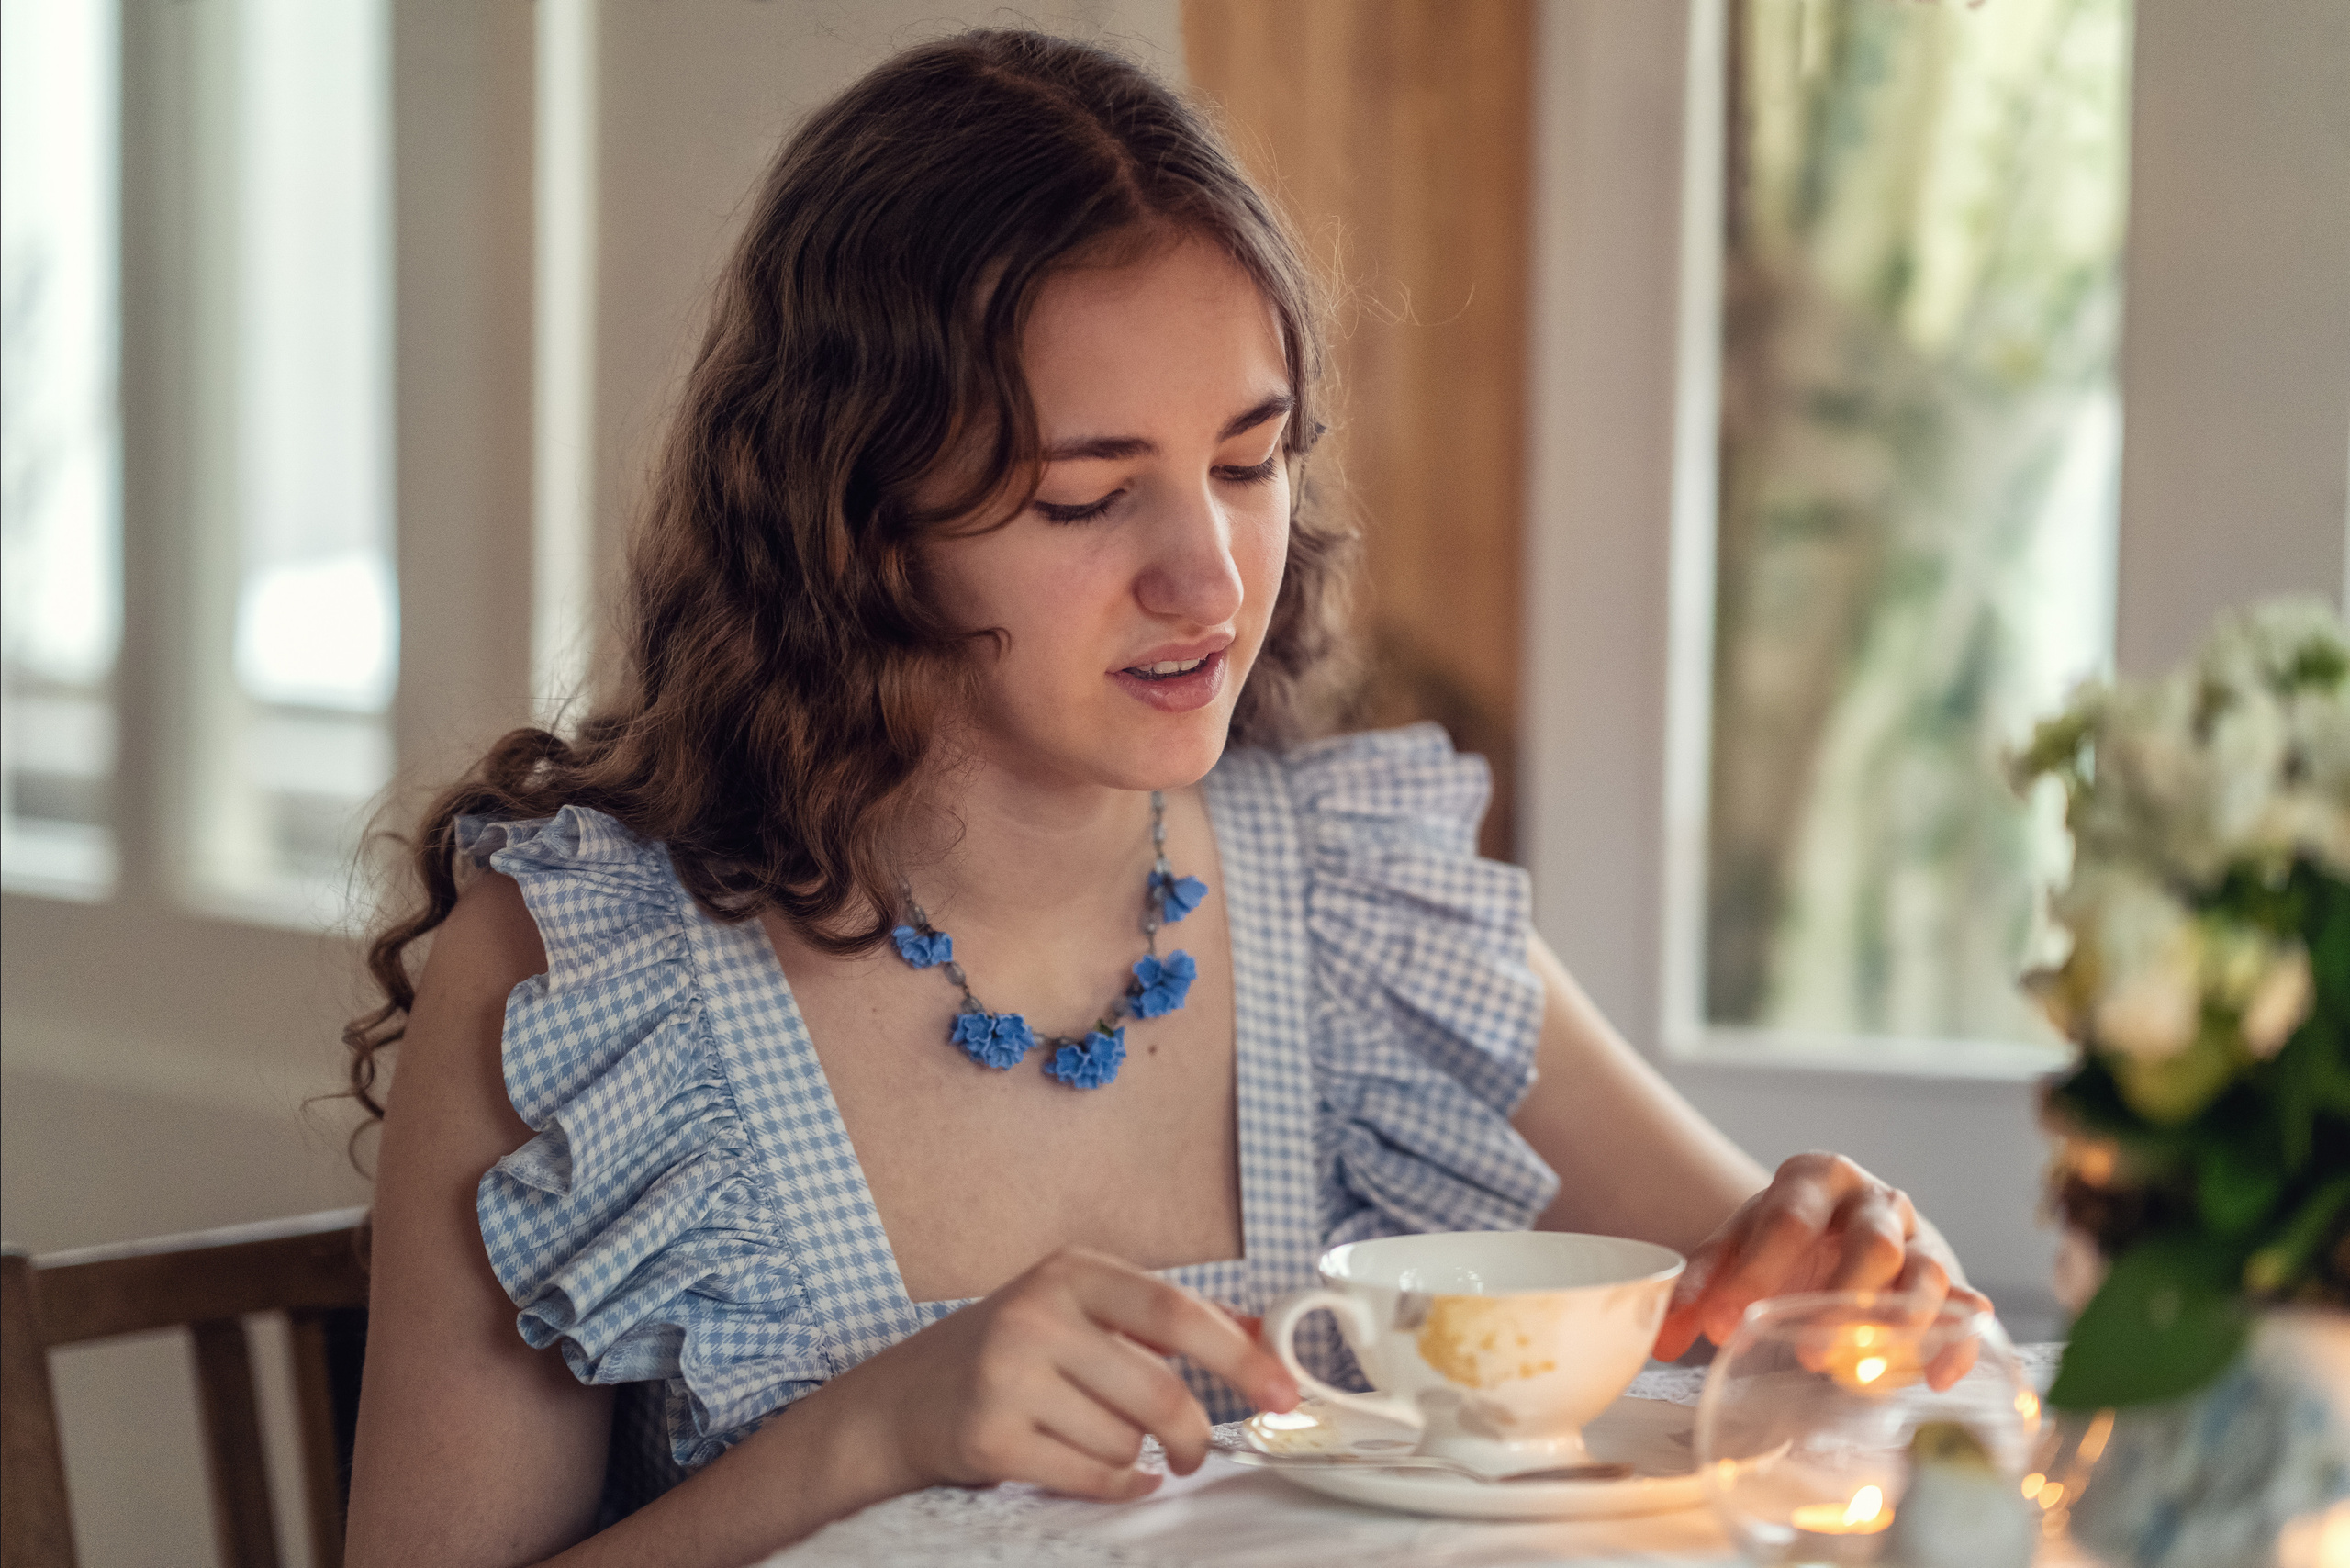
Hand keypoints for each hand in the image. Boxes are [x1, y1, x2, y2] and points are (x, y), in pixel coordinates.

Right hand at [833, 1246, 1299, 1501]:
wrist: (905, 1398)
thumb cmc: (1013, 1352)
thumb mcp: (1082, 1312)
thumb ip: (1166, 1323)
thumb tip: (1259, 1338)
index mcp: (1071, 1272)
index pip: (1176, 1312)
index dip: (1239, 1357)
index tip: (1281, 1392)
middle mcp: (1037, 1315)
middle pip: (1159, 1392)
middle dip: (1193, 1435)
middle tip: (1195, 1450)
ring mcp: (1007, 1376)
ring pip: (1125, 1439)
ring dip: (1131, 1452)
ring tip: (1094, 1435)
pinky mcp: (989, 1436)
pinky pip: (1092, 1476)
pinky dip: (1116, 1483)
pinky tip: (1102, 1469)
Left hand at [1653, 1153, 1992, 1373]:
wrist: (1832, 1224)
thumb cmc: (1780, 1239)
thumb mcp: (1733, 1248)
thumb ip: (1696, 1289)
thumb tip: (1662, 1340)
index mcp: (1815, 1178)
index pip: (1787, 1221)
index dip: (1755, 1273)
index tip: (1721, 1325)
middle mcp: (1874, 1200)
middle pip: (1871, 1242)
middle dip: (1844, 1298)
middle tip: (1812, 1355)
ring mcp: (1918, 1238)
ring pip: (1925, 1273)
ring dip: (1900, 1323)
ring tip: (1867, 1370)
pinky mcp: (1951, 1280)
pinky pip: (1965, 1309)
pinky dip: (1956, 1342)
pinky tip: (1934, 1377)